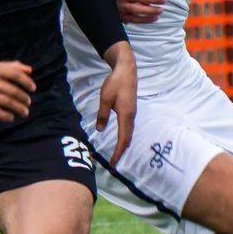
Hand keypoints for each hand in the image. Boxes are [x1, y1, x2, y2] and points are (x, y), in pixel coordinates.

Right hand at [0, 60, 34, 122]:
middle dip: (24, 99)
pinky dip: (4, 116)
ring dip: (18, 108)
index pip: (15, 74)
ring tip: (24, 112)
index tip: (33, 89)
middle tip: (28, 103)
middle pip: (12, 91)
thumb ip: (12, 66)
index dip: (26, 82)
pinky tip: (11, 117)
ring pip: (5, 102)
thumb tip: (30, 70)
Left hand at [96, 43, 136, 164]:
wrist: (126, 70)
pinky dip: (124, 136)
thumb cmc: (115, 83)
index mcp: (126, 115)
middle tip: (114, 163)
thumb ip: (103, 115)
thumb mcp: (105, 98)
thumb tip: (100, 130)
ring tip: (117, 154)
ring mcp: (132, 113)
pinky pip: (128, 127)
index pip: (123, 139)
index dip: (118, 152)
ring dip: (123, 145)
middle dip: (121, 152)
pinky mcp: (130, 110)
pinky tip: (120, 138)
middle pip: (127, 139)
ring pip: (129, 133)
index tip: (113, 163)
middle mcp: (131, 117)